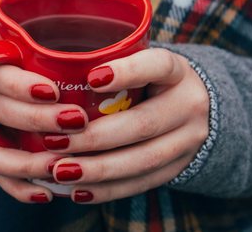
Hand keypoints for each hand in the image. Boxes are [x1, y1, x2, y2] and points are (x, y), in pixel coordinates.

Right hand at [0, 26, 89, 203]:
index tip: (54, 91)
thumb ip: (40, 43)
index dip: (21, 85)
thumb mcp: (13, 33)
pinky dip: (16, 185)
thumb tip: (102, 58)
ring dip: (26, 162)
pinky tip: (46, 192)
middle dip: (35, 120)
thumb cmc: (6, 47)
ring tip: (62, 166)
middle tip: (76, 123)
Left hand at [44, 48, 209, 203]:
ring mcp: (188, 140)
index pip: (158, 66)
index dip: (127, 72)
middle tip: (54, 142)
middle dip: (95, 137)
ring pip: (143, 160)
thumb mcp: (142, 62)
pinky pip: (142, 182)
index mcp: (178, 72)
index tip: (91, 78)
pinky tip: (78, 190)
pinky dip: (108, 189)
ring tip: (60, 171)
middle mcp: (189, 105)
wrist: (199, 109)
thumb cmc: (151, 80)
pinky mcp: (179, 168)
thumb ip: (111, 63)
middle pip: (143, 124)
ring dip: (97, 169)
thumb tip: (53, 69)